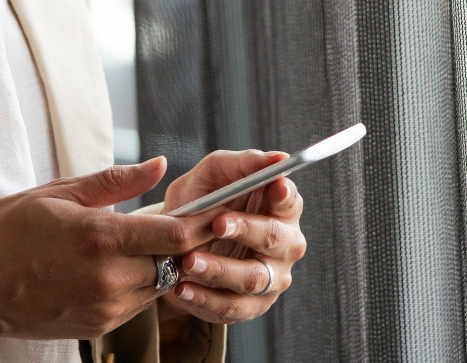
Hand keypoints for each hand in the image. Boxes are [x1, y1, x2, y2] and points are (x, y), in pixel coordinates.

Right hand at [0, 158, 216, 345]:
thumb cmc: (6, 232)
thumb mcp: (57, 193)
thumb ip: (114, 182)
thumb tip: (159, 166)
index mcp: (101, 238)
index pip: (176, 235)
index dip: (206, 221)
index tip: (223, 207)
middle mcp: (108, 278)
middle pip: (175, 262)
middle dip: (190, 243)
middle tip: (200, 220)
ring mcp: (104, 308)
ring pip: (159, 285)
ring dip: (165, 264)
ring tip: (156, 240)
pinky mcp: (97, 327)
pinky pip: (136, 304)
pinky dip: (140, 284)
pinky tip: (123, 265)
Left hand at [157, 150, 306, 325]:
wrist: (176, 245)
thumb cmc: (203, 201)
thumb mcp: (213, 175)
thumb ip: (242, 164)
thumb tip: (276, 158)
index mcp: (280, 207)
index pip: (290, 200)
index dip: (283, 195)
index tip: (273, 186)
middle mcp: (284, 244)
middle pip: (274, 238)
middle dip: (246, 230)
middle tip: (217, 224)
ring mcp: (272, 278)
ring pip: (252, 277)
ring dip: (219, 269)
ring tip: (188, 262)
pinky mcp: (252, 306)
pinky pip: (232, 307)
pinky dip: (204, 299)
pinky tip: (181, 288)